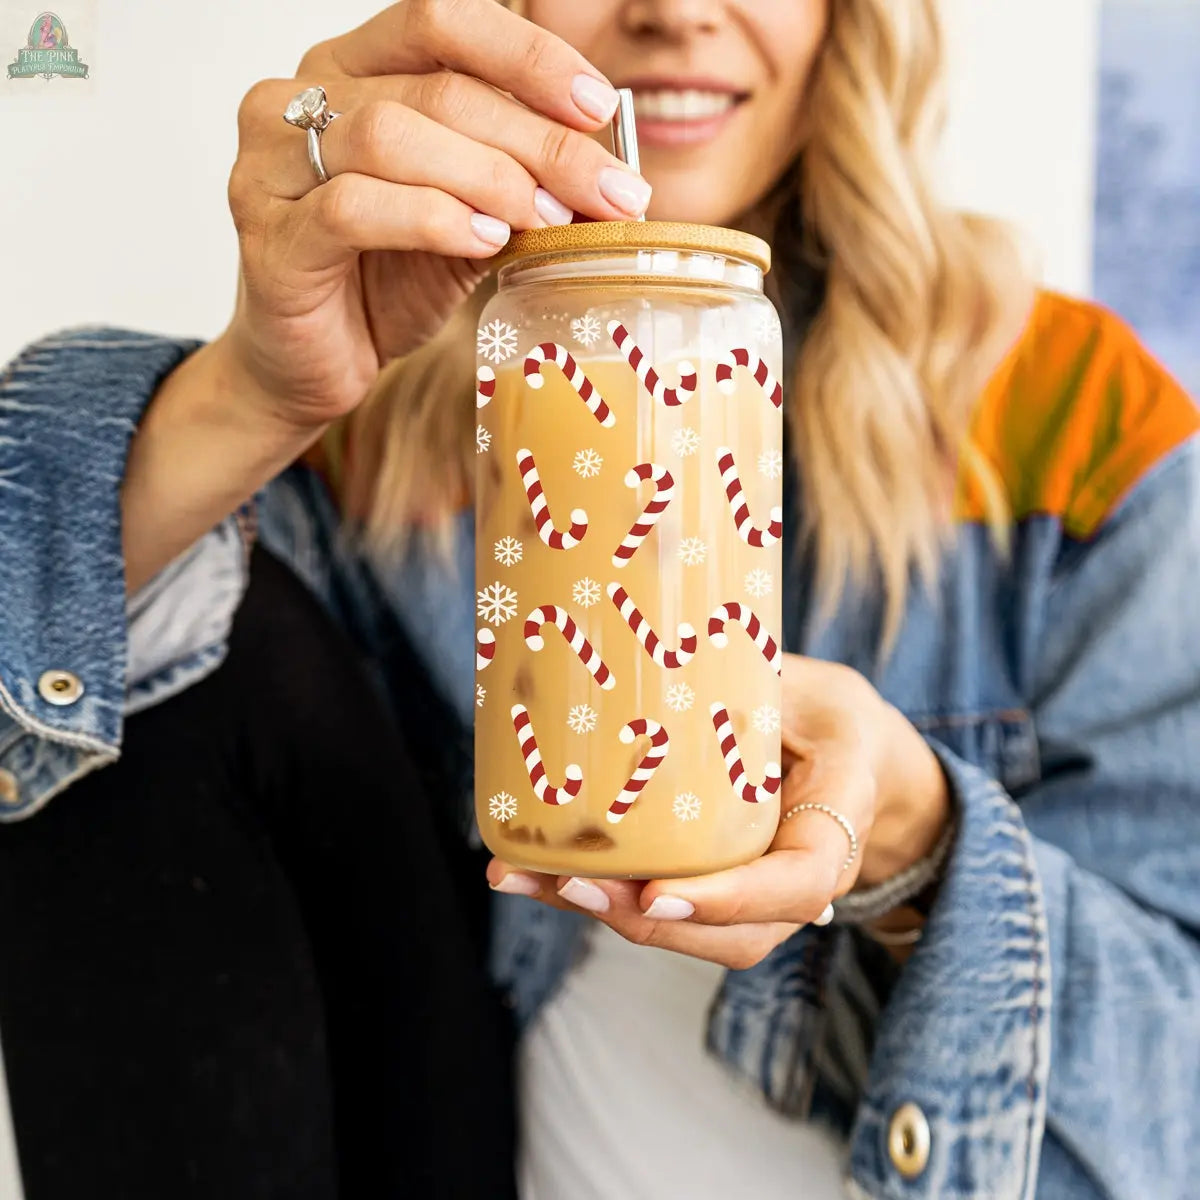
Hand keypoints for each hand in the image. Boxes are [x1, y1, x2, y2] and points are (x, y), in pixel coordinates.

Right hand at [222, 0, 649, 429]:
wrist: (310, 365)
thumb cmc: (381, 285)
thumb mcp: (465, 223)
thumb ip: (514, 188)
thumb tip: (607, 179)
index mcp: (350, 70)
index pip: (440, 22)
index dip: (526, 56)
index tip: (597, 107)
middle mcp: (298, 98)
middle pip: (435, 90)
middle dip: (536, 140)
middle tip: (605, 190)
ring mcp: (272, 165)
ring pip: (392, 137)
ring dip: (489, 177)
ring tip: (547, 218)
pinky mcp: (270, 236)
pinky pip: (354, 209)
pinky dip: (432, 220)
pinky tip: (484, 242)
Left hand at [487, 655, 951, 969]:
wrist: (851, 760)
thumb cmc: (831, 717)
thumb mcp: (813, 687)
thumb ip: (760, 678)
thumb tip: (662, 632)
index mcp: (836, 827)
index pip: (798, 885)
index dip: (729, 899)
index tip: (657, 893)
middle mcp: (798, 880)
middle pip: (733, 934)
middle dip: (642, 918)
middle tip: (569, 884)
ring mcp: (756, 895)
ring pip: (689, 933)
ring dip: (603, 912)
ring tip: (523, 879)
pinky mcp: (713, 887)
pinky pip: (660, 907)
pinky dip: (596, 895)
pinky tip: (531, 871)